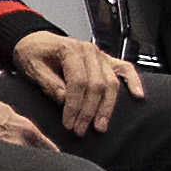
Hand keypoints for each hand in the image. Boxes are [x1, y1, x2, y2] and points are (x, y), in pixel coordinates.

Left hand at [14, 32, 139, 131]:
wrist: (36, 41)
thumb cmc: (34, 54)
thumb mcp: (33, 68)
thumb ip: (49, 83)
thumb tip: (65, 99)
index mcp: (70, 50)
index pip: (78, 82)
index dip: (74, 106)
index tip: (69, 123)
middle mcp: (89, 51)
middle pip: (97, 85)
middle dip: (89, 111)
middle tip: (80, 130)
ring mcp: (100, 55)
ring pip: (111, 83)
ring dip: (107, 107)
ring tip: (100, 126)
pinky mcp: (106, 61)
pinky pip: (125, 69)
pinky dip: (134, 81)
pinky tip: (137, 95)